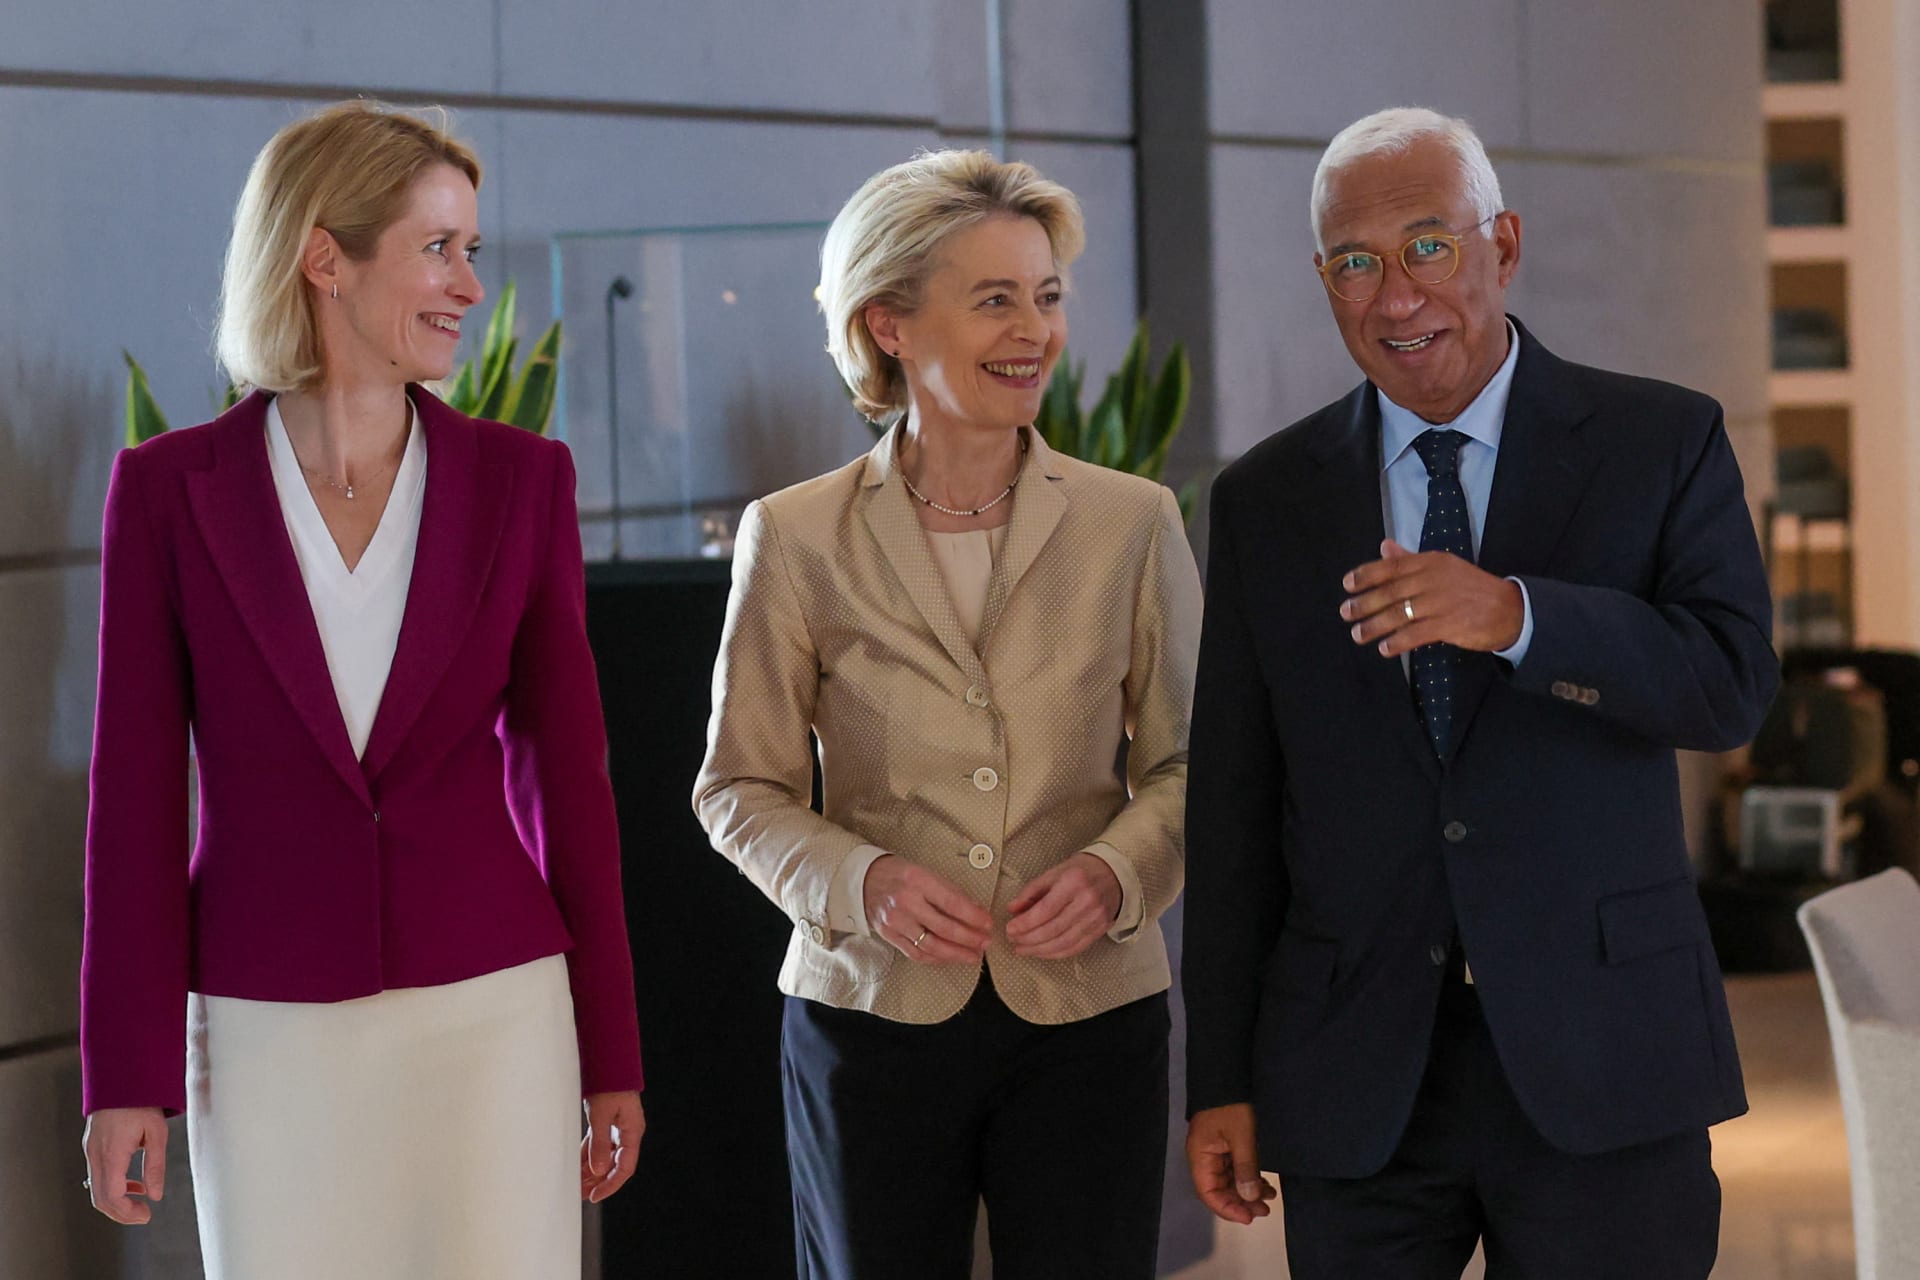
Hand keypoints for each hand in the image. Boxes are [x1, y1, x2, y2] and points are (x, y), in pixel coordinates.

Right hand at [82, 1106, 167, 1223]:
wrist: (122, 1078)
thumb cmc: (141, 1102)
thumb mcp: (157, 1133)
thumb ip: (155, 1166)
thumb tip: (155, 1195)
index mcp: (111, 1153)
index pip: (112, 1196)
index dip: (127, 1212)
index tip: (146, 1215)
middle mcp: (95, 1155)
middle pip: (100, 1199)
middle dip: (121, 1213)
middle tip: (144, 1216)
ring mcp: (90, 1151)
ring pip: (97, 1190)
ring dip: (117, 1202)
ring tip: (141, 1204)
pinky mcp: (92, 1147)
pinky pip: (99, 1176)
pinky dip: (114, 1187)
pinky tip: (134, 1185)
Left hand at [581, 1091, 643, 1202]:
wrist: (608, 1062)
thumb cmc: (609, 1085)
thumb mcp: (601, 1116)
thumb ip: (599, 1144)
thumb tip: (598, 1171)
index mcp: (633, 1132)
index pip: (624, 1167)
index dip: (610, 1184)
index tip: (595, 1196)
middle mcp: (627, 1133)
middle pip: (615, 1165)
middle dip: (599, 1182)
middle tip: (583, 1196)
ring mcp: (617, 1128)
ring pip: (605, 1157)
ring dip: (592, 1171)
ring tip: (577, 1185)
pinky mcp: (607, 1122)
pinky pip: (598, 1145)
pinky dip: (588, 1157)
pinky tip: (577, 1166)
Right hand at [864, 855, 991, 963]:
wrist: (864, 880)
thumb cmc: (900, 874)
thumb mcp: (926, 872)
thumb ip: (950, 892)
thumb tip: (976, 911)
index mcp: (918, 881)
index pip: (952, 903)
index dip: (973, 916)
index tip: (988, 924)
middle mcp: (906, 902)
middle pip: (944, 928)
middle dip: (969, 938)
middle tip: (985, 943)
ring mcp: (896, 922)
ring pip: (931, 945)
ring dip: (956, 954)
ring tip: (973, 955)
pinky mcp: (889, 936)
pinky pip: (917, 953)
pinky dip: (937, 958)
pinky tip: (951, 957)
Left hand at [1005, 852, 1121, 958]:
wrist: (1113, 874)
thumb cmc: (1082, 872)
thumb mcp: (1053, 873)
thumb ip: (1031, 891)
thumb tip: (1013, 909)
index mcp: (1073, 883)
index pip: (1045, 910)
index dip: (1025, 923)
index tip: (1010, 928)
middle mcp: (1086, 902)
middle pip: (1053, 929)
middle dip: (1028, 939)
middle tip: (1013, 939)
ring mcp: (1095, 918)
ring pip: (1063, 943)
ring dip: (1039, 950)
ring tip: (1023, 948)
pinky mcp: (1100, 930)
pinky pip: (1075, 948)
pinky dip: (1055, 953)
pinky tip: (1042, 951)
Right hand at [1186, 1103, 1275, 1224]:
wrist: (1228, 1074)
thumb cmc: (1231, 1105)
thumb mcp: (1242, 1136)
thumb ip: (1245, 1167)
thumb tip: (1249, 1198)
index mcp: (1201, 1157)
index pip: (1208, 1193)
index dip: (1227, 1209)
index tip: (1249, 1217)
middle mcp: (1205, 1158)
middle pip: (1219, 1189)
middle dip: (1241, 1202)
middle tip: (1264, 1210)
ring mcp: (1215, 1151)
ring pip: (1229, 1181)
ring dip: (1247, 1191)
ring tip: (1269, 1198)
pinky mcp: (1226, 1145)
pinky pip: (1235, 1169)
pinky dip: (1249, 1178)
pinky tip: (1264, 1184)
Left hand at [1341, 539, 1523, 657]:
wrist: (1509, 609)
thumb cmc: (1470, 588)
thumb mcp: (1443, 567)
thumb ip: (1411, 558)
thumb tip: (1384, 546)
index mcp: (1431, 561)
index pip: (1392, 566)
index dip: (1367, 574)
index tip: (1347, 584)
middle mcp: (1434, 579)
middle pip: (1391, 591)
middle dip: (1364, 603)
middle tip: (1345, 612)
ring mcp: (1442, 602)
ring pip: (1399, 613)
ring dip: (1375, 625)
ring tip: (1357, 634)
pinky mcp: (1450, 624)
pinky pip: (1416, 633)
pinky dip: (1398, 641)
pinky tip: (1384, 648)